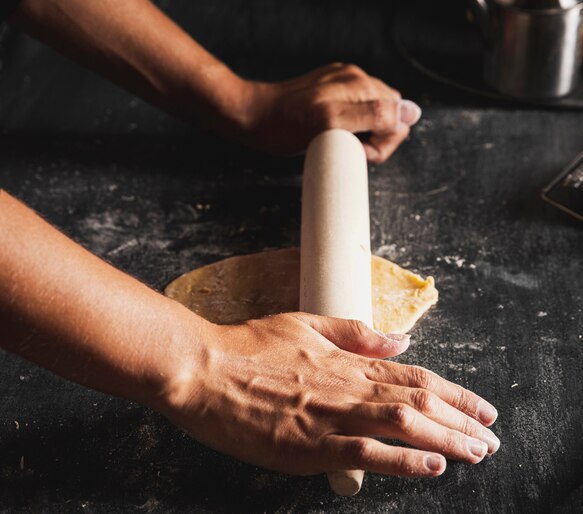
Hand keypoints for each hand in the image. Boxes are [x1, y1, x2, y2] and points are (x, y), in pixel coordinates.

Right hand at [160, 313, 498, 477]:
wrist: (204, 368)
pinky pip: (368, 452)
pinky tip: (433, 467)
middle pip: (418, 399)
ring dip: (447, 438)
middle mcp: (346, 385)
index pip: (412, 374)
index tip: (481, 406)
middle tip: (492, 434)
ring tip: (478, 450)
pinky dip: (405, 461)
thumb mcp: (303, 324)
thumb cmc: (248, 345)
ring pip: (403, 423)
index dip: (453, 391)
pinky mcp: (309, 445)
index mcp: (345, 359)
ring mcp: (330, 415)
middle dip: (461, 418)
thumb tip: (397, 338)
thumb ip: (353, 332)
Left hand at [242, 63, 421, 163]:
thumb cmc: (285, 125)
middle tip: (342, 146)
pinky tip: (328, 133)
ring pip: (373, 117)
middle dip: (373, 139)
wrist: (252, 117)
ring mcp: (343, 84)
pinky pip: (355, 114)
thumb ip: (373, 115)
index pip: (399, 116)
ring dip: (360, 136)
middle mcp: (356, 79)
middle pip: (389, 116)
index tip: (356, 149)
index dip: (382, 142)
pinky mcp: (331, 92)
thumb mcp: (329, 124)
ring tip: (332, 140)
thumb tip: (412, 113)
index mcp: (360, 83)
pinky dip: (348, 129)